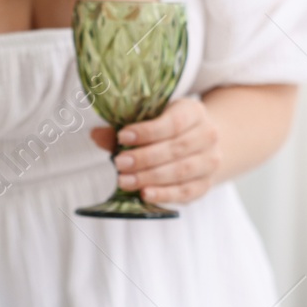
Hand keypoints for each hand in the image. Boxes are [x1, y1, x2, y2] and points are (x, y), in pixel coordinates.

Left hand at [89, 97, 220, 204]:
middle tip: (119, 163)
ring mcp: (210, 161)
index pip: (174, 122)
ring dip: (150, 177)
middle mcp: (208, 135)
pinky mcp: (205, 184)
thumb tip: (96, 135)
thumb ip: (126, 130)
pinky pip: (185, 192)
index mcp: (193, 112)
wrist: (200, 146)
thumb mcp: (150, 120)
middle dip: (144, 158)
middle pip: (176, 148)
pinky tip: (144, 194)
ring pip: (181, 171)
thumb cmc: (168, 130)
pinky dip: (164, 194)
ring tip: (124, 181)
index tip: (122, 137)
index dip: (147, 131)